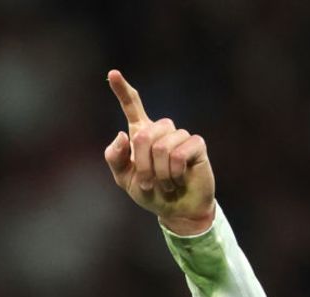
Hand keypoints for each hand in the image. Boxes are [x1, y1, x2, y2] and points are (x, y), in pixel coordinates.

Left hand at [105, 70, 215, 234]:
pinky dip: (173, 173)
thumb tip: (121, 135)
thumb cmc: (150, 193)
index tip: (112, 73)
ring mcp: (180, 136)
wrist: (175, 209)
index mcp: (141, 135)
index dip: (122, 91)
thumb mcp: (125, 179)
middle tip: (149, 183)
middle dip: (142, 165)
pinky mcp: (197, 145)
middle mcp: (161, 131)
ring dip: (159, 173)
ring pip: (161, 147)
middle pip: (143, 135)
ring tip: (165, 184)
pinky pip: (178, 154)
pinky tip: (178, 180)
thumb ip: (116, 159)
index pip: (132, 107)